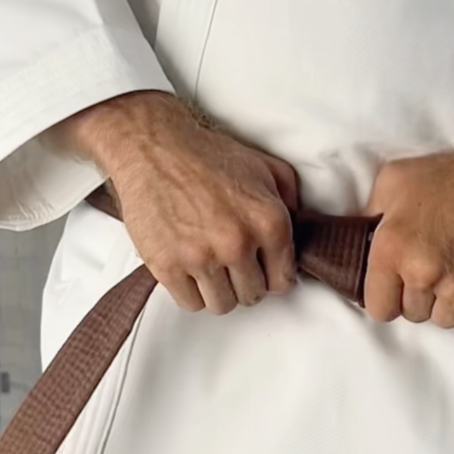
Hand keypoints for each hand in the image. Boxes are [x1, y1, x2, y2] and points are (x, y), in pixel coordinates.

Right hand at [50, 92, 298, 314]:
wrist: (154, 148)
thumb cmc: (208, 157)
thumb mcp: (266, 168)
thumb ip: (292, 201)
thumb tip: (299, 233)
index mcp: (269, 222)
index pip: (282, 282)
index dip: (271, 276)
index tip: (260, 268)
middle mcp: (238, 243)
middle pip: (252, 296)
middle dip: (244, 281)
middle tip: (230, 262)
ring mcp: (201, 257)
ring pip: (222, 305)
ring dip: (218, 290)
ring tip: (210, 266)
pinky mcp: (167, 266)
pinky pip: (190, 303)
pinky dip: (190, 291)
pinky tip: (189, 268)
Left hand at [362, 125, 453, 336]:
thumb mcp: (396, 179)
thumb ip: (371, 213)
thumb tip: (360, 238)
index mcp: (392, 247)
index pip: (378, 308)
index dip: (388, 297)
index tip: (399, 285)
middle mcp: (423, 273)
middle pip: (412, 314)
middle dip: (420, 295)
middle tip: (436, 268)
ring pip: (442, 321)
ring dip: (447, 304)